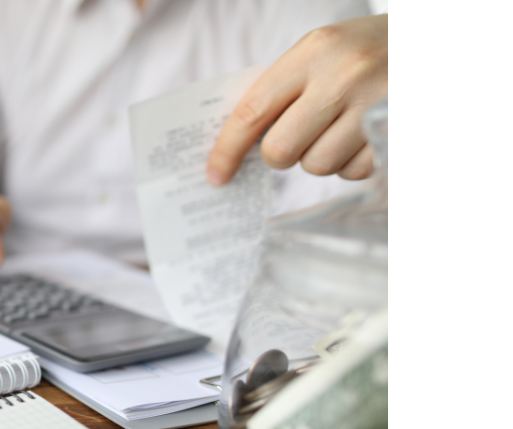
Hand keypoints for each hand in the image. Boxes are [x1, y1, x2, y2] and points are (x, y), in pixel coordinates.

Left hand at [207, 14, 387, 184]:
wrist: (420, 44)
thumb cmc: (364, 50)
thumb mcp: (321, 50)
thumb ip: (283, 88)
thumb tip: (240, 142)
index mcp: (312, 52)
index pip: (253, 111)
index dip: (227, 149)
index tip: (216, 174)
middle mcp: (341, 77)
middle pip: (281, 149)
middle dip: (280, 155)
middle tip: (295, 139)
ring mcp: (372, 106)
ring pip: (317, 165)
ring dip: (319, 157)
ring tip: (339, 130)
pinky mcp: (392, 131)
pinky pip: (354, 171)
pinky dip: (351, 163)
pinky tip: (361, 138)